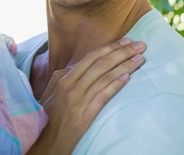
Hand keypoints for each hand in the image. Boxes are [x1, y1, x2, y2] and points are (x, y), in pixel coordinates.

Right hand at [27, 38, 145, 154]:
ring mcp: (77, 100)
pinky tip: (127, 78)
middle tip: (140, 45)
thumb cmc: (47, 116)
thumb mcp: (53, 92)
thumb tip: (84, 65)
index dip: (110, 47)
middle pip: (100, 64)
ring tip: (139, 59)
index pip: (91, 57)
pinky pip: (102, 97)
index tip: (126, 41)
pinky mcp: (83, 116)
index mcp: (63, 78)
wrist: (44, 141)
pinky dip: (115, 86)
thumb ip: (67, 77)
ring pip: (104, 77)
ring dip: (124, 66)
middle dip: (122, 52)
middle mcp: (69, 86)